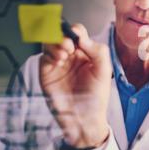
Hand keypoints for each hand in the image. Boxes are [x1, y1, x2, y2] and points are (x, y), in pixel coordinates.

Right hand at [39, 24, 111, 147]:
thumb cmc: (96, 98)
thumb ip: (97, 50)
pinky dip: (50, 54)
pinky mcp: (47, 72)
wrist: (84, 118)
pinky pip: (44, 56)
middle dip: (62, 35)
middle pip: (60, 34)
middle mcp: (71, 56)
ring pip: (50, 42)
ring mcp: (58, 63)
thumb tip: (82, 37)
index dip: (75, 31)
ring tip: (65, 54)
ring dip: (55, 43)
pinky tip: (59, 61)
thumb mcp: (104, 70)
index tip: (77, 36)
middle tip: (69, 45)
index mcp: (86, 53)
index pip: (77, 33)